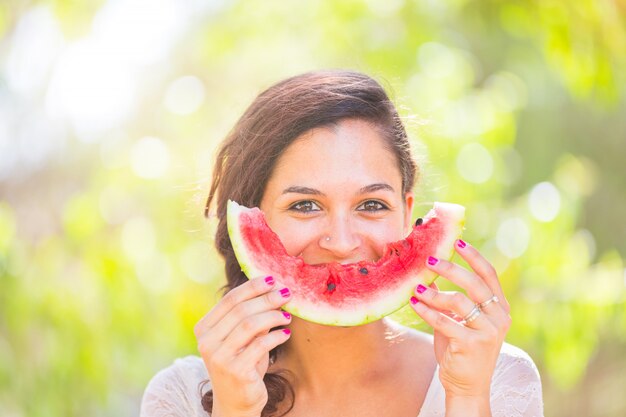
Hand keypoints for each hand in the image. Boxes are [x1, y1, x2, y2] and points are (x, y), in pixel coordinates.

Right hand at [194, 276, 291, 416]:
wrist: (236, 403)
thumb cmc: (242, 365)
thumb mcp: (244, 339)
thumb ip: (252, 317)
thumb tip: (274, 290)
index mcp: (204, 329)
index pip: (230, 299)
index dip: (253, 286)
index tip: (273, 279)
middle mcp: (207, 342)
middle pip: (241, 310)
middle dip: (267, 299)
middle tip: (286, 294)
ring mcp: (219, 357)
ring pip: (251, 325)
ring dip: (273, 316)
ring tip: (287, 316)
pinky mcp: (235, 371)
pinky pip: (261, 345)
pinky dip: (276, 336)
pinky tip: (285, 334)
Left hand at [409, 240, 510, 402]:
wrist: (466, 385)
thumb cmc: (459, 348)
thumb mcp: (458, 319)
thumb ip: (451, 298)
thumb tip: (431, 273)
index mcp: (499, 308)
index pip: (489, 275)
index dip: (473, 256)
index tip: (457, 241)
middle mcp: (499, 318)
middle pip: (474, 284)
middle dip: (451, 269)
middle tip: (429, 261)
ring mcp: (488, 332)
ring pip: (458, 301)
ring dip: (433, 293)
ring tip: (416, 288)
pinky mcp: (473, 345)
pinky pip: (445, 321)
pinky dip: (427, 311)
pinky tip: (414, 303)